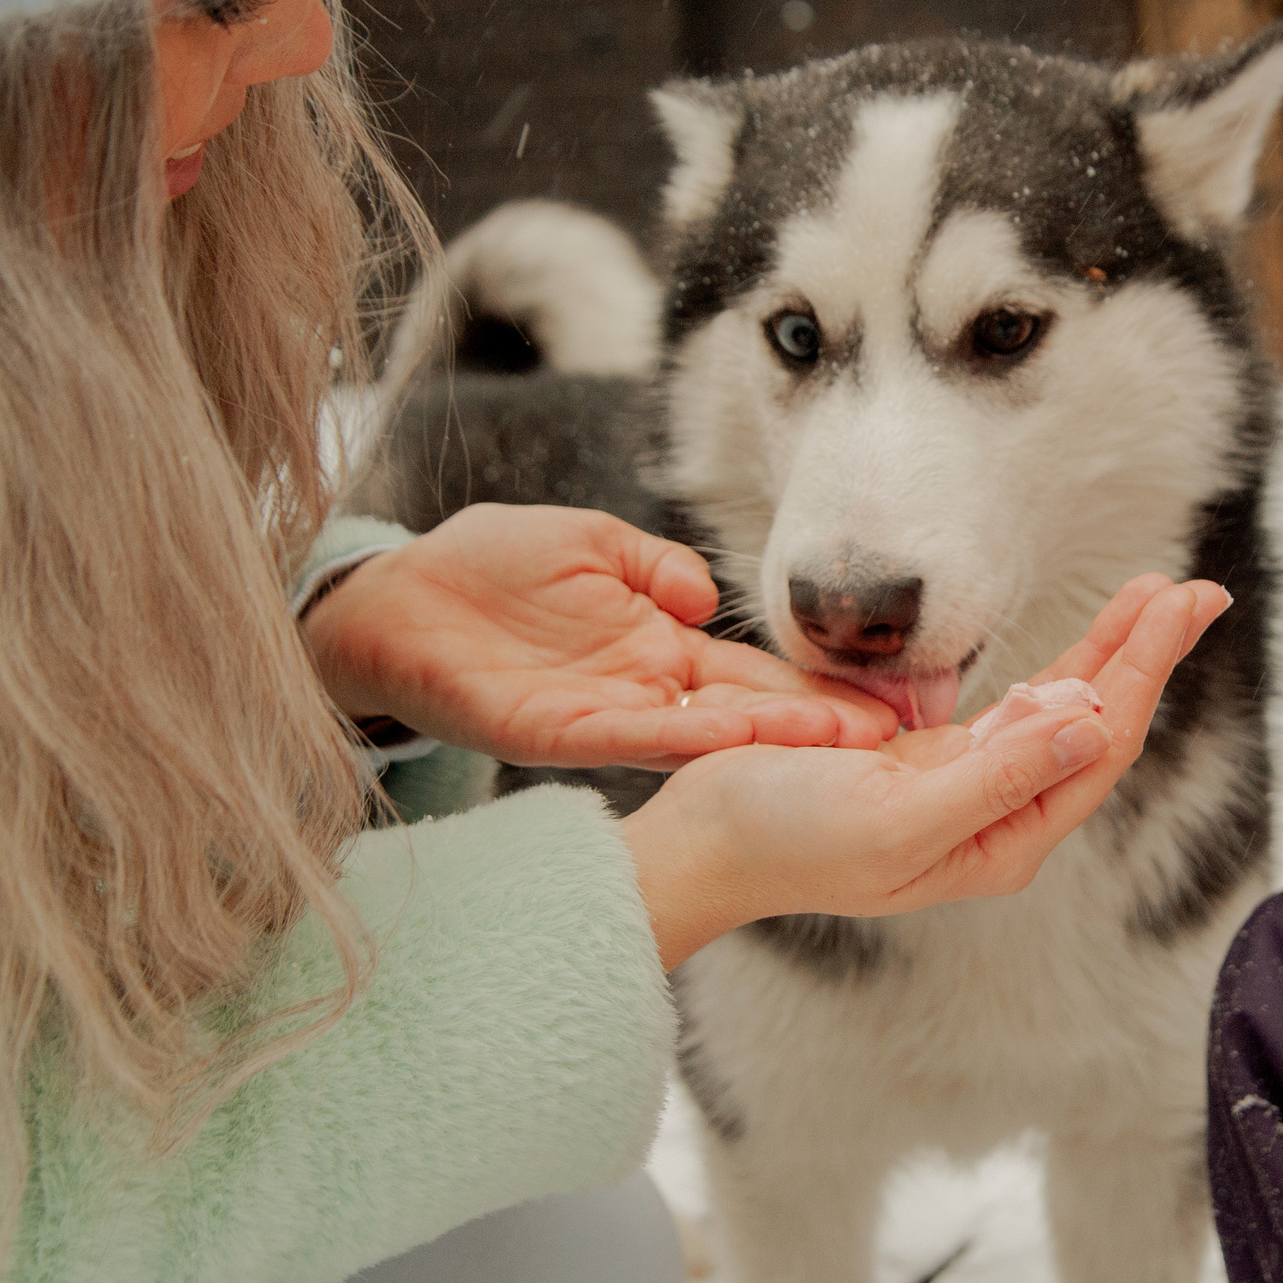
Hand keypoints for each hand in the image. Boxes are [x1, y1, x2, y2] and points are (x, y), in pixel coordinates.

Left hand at [301, 503, 896, 769]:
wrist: (391, 597)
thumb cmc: (483, 564)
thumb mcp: (587, 542)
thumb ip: (652, 565)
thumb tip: (704, 596)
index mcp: (655, 647)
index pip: (750, 671)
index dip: (811, 684)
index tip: (878, 698)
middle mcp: (641, 691)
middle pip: (743, 711)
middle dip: (814, 724)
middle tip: (890, 737)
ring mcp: (601, 716)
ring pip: (699, 735)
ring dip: (765, 739)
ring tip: (835, 741)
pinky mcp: (551, 732)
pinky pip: (626, 738)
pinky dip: (679, 738)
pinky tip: (728, 736)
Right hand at [627, 573, 1230, 967]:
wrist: (702, 845)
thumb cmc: (785, 838)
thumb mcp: (896, 816)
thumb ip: (996, 776)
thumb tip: (1089, 729)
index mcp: (1002, 842)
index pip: (1098, 745)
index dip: (1143, 670)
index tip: (1181, 606)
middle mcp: (998, 818)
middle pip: (1094, 725)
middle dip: (1146, 654)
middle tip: (1197, 587)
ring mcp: (967, 787)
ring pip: (1062, 710)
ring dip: (1110, 652)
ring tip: (1158, 595)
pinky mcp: (929, 759)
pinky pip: (1016, 707)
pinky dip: (1057, 664)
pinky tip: (1087, 641)